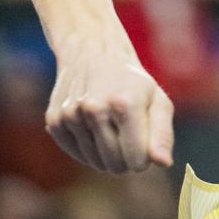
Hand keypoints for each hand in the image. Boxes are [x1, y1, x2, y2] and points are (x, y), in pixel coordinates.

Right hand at [44, 50, 174, 173]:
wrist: (93, 54)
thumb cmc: (133, 83)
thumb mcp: (157, 101)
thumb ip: (163, 134)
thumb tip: (164, 163)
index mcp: (125, 104)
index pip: (137, 160)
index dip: (144, 157)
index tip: (144, 141)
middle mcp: (94, 109)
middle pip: (115, 165)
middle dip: (126, 158)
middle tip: (128, 133)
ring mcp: (71, 115)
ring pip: (95, 163)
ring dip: (107, 154)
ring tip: (112, 126)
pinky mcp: (55, 121)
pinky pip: (77, 155)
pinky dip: (89, 149)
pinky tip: (94, 127)